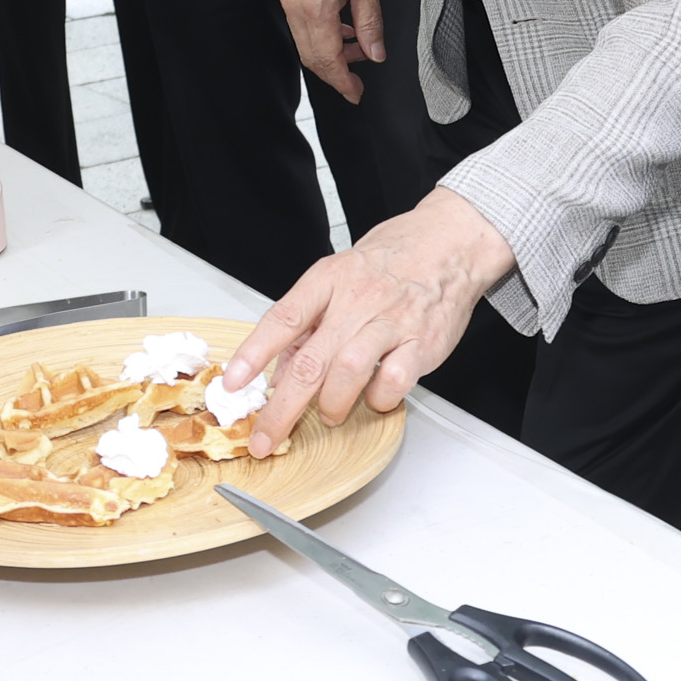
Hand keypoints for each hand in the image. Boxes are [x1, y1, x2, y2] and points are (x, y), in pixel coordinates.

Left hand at [225, 189, 515, 456]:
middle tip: (266, 437)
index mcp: (328, 280)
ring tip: (329, 413)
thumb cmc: (389, 261)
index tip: (232, 384)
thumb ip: (309, 322)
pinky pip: (393, 381)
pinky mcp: (421, 342)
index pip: (282, 319)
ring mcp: (390, 320)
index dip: (253, 354)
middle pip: (310, 361)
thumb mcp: (338, 277)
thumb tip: (280, 370)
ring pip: (348, 372)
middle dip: (283, 408)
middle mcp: (356, 299)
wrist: (448, 243)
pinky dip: (378, 398)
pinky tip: (375, 396)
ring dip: (332, 404)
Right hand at [280, 0, 380, 103]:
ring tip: (357, 46)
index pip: (328, 58)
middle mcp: (296, 7)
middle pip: (312, 57)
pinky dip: (321, 36)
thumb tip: (375, 53)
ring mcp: (288, 1)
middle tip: (357, 79)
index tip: (355, 93)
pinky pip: (302, 27)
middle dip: (336, 72)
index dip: (342, 81)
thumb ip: (370, 23)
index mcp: (317, 7)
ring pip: (306, 44)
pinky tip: (341, 29)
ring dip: (330, 53)